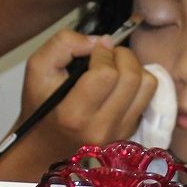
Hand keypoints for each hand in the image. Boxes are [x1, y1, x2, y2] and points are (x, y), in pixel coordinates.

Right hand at [13, 29, 158, 167]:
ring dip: (134, 67)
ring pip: (147, 86)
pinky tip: (119, 84)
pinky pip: (148, 97)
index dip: (103, 53)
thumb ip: (63, 44)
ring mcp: (119, 134)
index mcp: (74, 115)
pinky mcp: (130, 133)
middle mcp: (101, 128)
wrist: (45, 144)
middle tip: (108, 53)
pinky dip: (138, 83)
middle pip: (131, 78)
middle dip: (122, 55)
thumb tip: (101, 41)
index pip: (106, 74)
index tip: (94, 49)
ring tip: (116, 67)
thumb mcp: (38, 68)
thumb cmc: (41, 104)